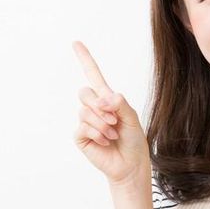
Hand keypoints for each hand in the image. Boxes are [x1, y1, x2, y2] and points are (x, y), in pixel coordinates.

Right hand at [72, 40, 149, 185]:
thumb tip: (104, 97)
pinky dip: (97, 133)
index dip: (85, 59)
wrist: (131, 165)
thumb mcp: (132, 118)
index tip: (76, 43)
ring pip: (85, 111)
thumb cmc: (133, 141)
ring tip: (113, 135)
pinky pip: (83, 127)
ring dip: (102, 123)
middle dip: (100, 105)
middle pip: (84, 92)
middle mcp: (94, 108)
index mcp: (107, 99)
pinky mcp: (81, 137)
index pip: (93, 75)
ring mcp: (85, 122)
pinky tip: (105, 142)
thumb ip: (120, 104)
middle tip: (114, 120)